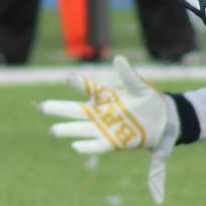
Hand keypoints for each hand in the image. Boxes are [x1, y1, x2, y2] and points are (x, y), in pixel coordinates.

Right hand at [39, 55, 178, 202]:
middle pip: (76, 110)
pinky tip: (76, 146)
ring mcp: (105, 127)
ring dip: (68, 130)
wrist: (162, 120)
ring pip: (81, 128)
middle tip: (43, 106)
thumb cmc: (148, 100)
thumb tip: (118, 59)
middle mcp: (101, 111)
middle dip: (60, 109)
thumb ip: (128, 75)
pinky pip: (97, 145)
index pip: (88, 88)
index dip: (78, 83)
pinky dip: (87, 146)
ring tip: (53, 130)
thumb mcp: (139, 86)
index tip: (70, 78)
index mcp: (105, 95)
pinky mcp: (114, 142)